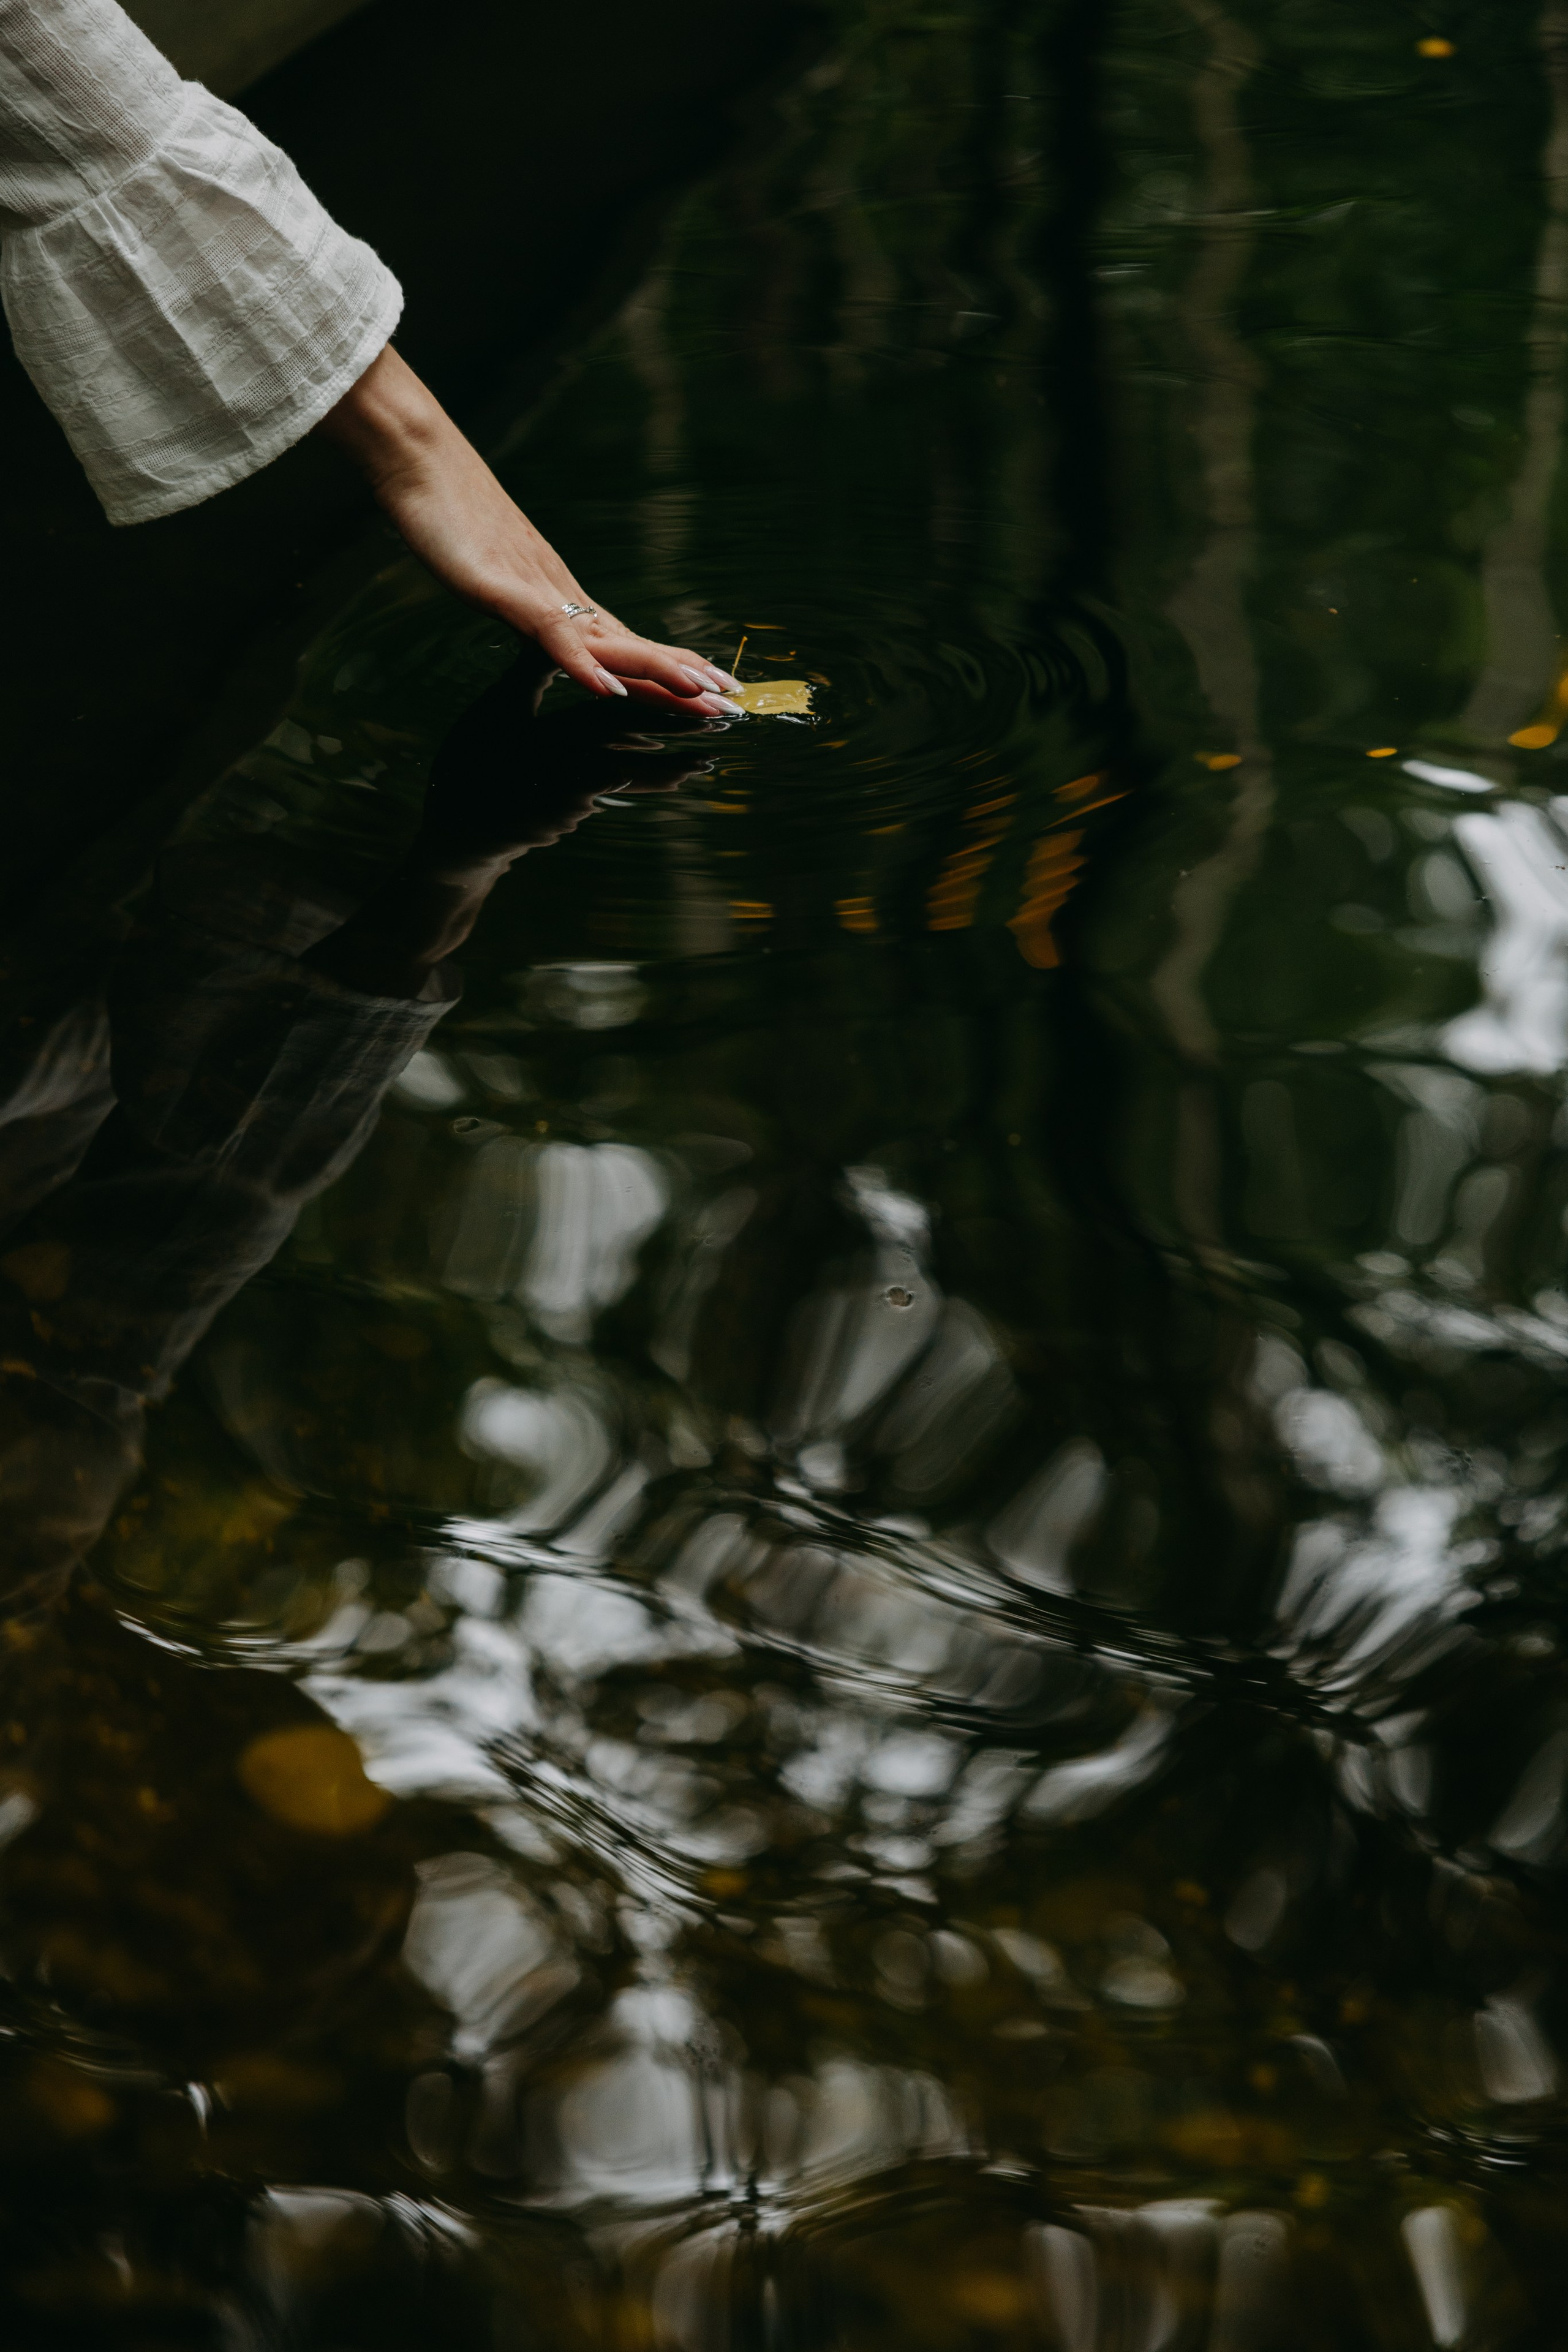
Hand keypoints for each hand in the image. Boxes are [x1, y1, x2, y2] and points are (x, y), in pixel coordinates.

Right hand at [315, 345, 740, 714]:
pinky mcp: (504, 589)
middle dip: (683, 677)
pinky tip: (607, 688)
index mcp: (560, 601)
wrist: (420, 460)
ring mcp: (536, 592)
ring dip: (656, 669)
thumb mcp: (492, 583)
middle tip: (733, 703)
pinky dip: (582, 664)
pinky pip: (550, 634)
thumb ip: (524, 615)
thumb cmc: (450, 517)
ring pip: (608, 640)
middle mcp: (561, 597)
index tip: (710, 696)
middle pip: (633, 646)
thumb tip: (552, 645)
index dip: (669, 673)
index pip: (627, 646)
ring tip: (699, 693)